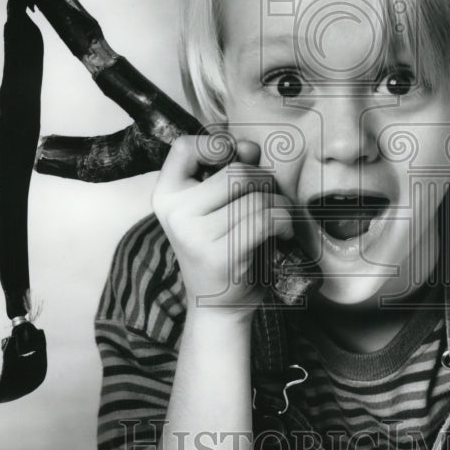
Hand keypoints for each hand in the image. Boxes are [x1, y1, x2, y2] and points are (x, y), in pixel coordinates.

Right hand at [152, 137, 293, 312]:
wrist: (216, 305)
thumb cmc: (221, 246)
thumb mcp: (215, 205)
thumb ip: (228, 171)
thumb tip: (250, 149)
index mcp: (165, 195)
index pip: (184, 147)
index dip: (216, 145)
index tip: (235, 158)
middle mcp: (174, 213)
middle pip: (235, 172)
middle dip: (263, 180)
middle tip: (269, 198)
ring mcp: (195, 235)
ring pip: (257, 197)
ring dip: (280, 204)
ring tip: (278, 218)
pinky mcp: (221, 255)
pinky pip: (267, 220)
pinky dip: (284, 222)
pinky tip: (282, 233)